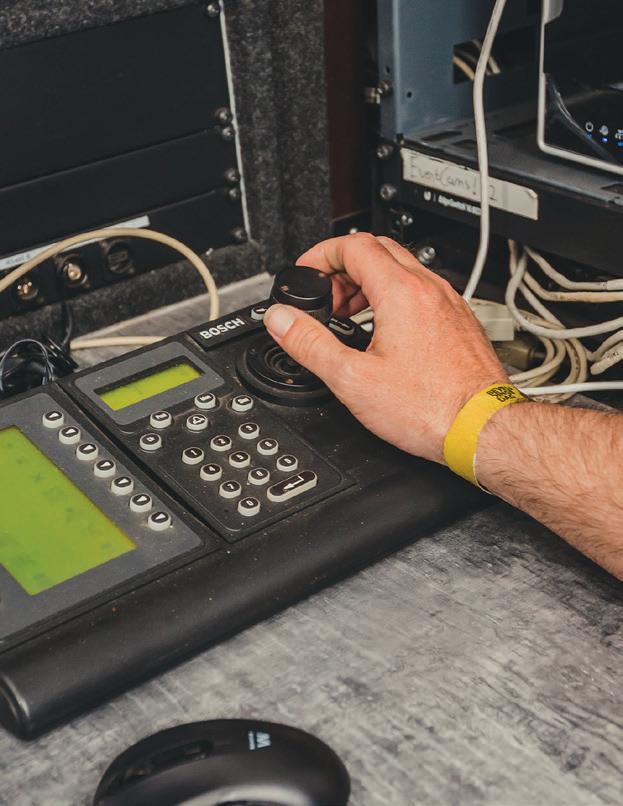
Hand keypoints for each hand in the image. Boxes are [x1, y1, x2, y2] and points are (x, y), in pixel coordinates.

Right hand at [263, 233, 506, 462]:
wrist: (482, 429)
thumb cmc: (431, 408)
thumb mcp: (352, 378)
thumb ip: (310, 344)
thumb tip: (282, 319)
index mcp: (401, 293)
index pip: (354, 245)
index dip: (321, 254)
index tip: (307, 272)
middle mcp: (429, 290)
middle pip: (378, 249)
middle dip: (343, 266)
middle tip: (326, 297)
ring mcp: (448, 304)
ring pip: (402, 269)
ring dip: (368, 282)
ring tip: (349, 315)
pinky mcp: (458, 322)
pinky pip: (421, 291)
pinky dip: (394, 297)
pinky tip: (384, 330)